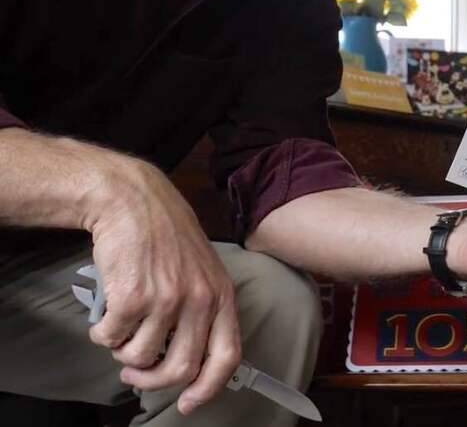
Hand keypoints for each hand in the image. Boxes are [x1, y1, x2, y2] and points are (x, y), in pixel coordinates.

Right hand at [83, 146, 239, 414]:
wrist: (134, 200)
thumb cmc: (165, 236)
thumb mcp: (201, 269)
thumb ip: (202, 309)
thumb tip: (191, 358)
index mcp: (222, 295)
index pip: (227, 356)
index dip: (209, 387)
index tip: (189, 403)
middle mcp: (200, 300)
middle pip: (181, 368)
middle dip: (152, 380)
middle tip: (135, 372)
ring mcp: (167, 299)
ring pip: (140, 357)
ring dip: (122, 351)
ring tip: (120, 328)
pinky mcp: (133, 296)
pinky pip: (111, 338)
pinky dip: (102, 333)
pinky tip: (105, 314)